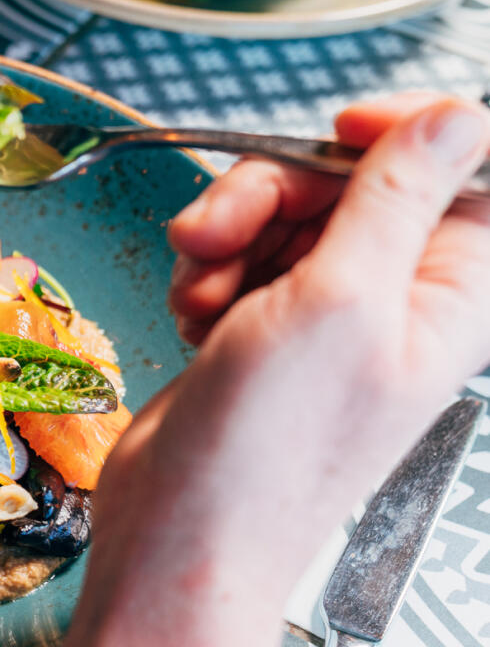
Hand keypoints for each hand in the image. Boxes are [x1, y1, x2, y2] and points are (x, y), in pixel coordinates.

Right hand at [102, 94, 489, 586]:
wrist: (185, 528)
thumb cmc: (271, 449)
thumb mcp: (340, 298)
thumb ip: (398, 195)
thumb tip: (456, 117)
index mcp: (455, 294)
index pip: (464, 168)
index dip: (402, 135)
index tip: (341, 131)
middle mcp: (400, 299)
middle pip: (353, 182)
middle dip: (274, 193)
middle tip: (222, 229)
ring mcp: (332, 315)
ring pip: (284, 215)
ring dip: (228, 236)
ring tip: (202, 290)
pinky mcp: (269, 328)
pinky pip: (242, 256)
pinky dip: (207, 272)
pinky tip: (194, 314)